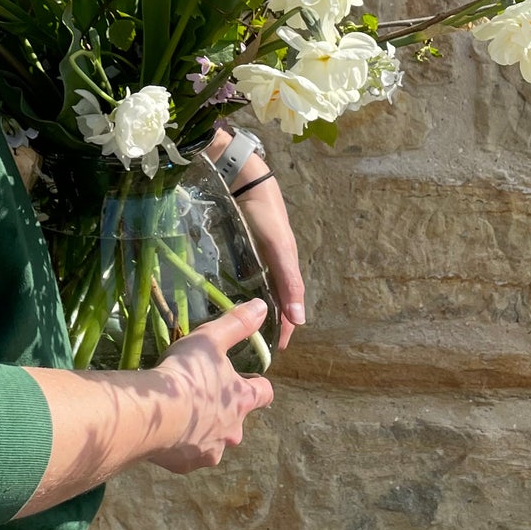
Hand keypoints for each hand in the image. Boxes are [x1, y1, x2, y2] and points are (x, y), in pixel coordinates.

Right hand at [146, 298, 273, 472]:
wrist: (152, 414)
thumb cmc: (185, 374)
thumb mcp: (210, 340)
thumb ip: (237, 324)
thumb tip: (263, 307)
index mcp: (242, 400)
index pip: (265, 393)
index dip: (257, 385)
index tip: (248, 380)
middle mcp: (234, 430)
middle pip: (237, 419)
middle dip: (224, 409)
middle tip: (201, 394)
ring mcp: (212, 450)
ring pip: (214, 438)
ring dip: (203, 427)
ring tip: (180, 413)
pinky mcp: (189, 464)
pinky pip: (190, 453)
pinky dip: (183, 443)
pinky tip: (166, 431)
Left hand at [207, 128, 306, 348]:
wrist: (244, 178)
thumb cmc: (265, 213)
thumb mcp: (278, 248)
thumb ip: (288, 280)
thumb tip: (299, 319)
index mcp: (286, 266)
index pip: (289, 306)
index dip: (285, 328)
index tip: (277, 351)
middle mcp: (273, 262)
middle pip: (275, 299)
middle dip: (270, 322)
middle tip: (257, 345)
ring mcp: (258, 254)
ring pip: (260, 288)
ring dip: (256, 308)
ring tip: (244, 328)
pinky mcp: (242, 245)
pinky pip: (245, 274)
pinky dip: (243, 290)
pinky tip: (231, 297)